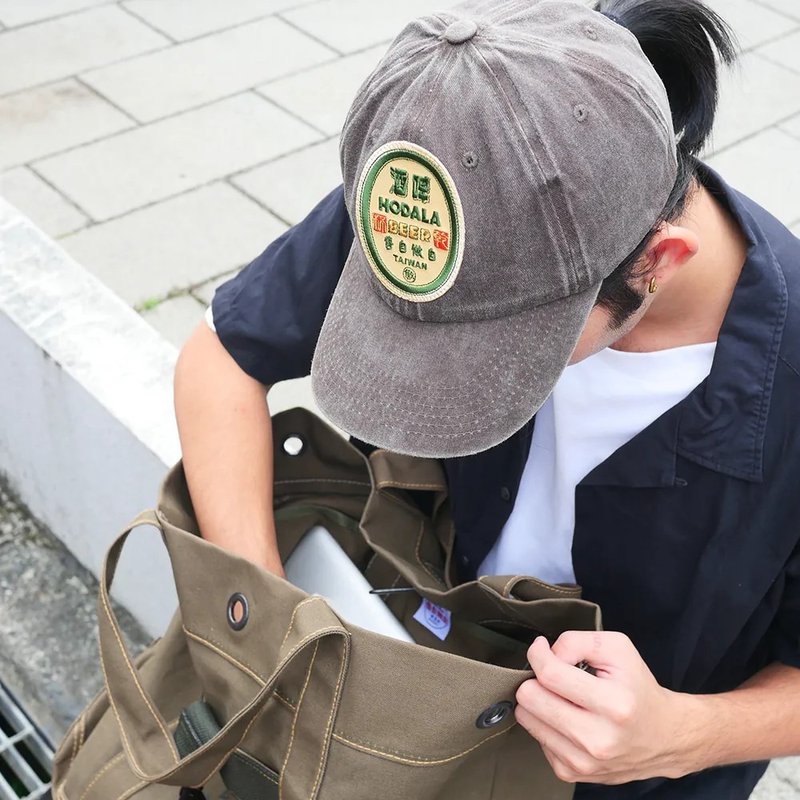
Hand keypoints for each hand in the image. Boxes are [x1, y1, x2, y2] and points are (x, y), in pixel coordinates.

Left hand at [515, 632, 701, 784]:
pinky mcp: (571, 772)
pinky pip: (536, 737)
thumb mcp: (618, 649)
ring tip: (562, 697)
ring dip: (538, 701)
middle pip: (529, 698)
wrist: (663, 736)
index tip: (541, 647)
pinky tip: (568, 718)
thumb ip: (576, 642)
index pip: (550, 674)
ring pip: (526, 718)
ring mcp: (583, 761)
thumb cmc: (638, 689)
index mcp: (613, 705)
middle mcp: (597, 739)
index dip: (538, 654)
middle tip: (554, 675)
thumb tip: (545, 654)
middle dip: (535, 678)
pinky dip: (547, 723)